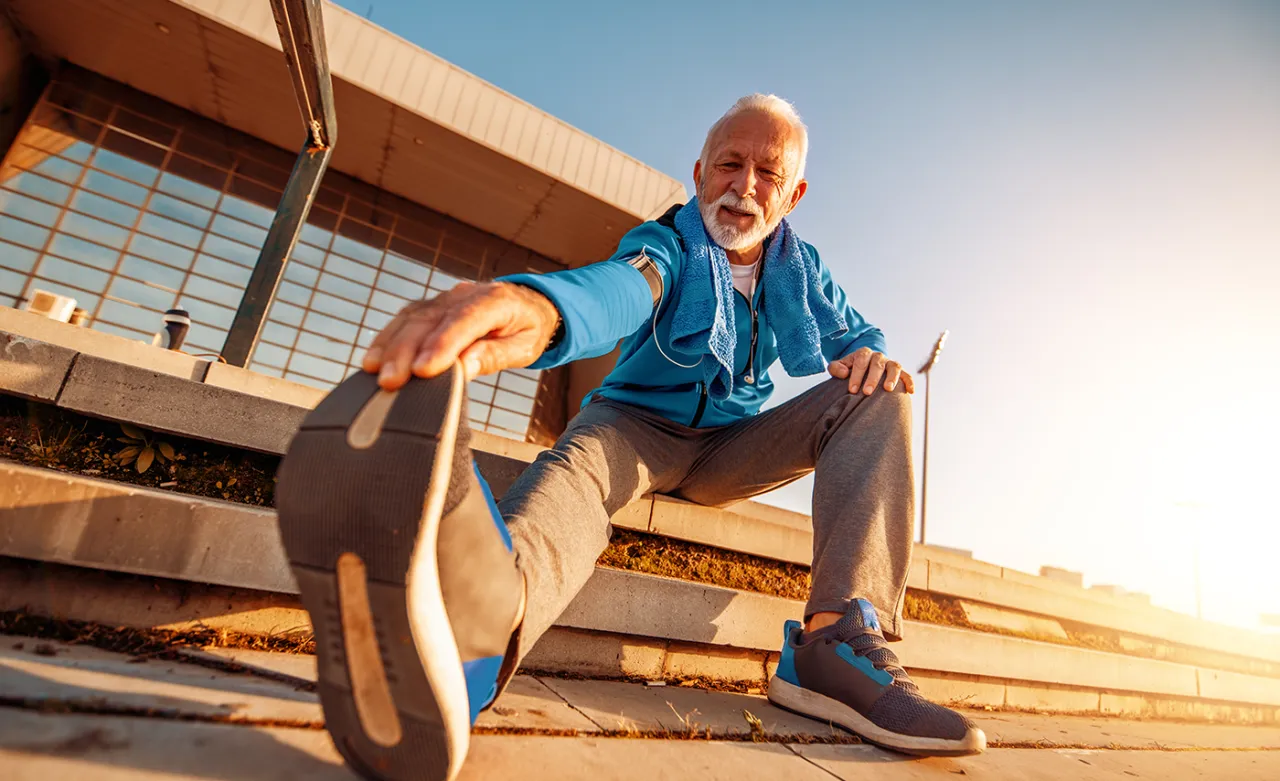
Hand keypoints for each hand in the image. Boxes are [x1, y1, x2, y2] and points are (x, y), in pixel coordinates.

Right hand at [362, 282, 559, 390]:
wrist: (528, 304)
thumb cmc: (527, 329)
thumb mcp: (524, 346)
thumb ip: (494, 354)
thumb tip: (464, 367)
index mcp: (496, 301)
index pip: (465, 320)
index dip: (442, 344)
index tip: (422, 370)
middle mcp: (465, 294)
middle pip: (430, 319)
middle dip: (406, 351)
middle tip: (390, 381)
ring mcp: (445, 298)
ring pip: (412, 317)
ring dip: (390, 345)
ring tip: (375, 372)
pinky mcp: (431, 306)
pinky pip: (405, 319)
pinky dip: (387, 338)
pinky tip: (374, 358)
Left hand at [827, 347, 914, 394]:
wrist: (864, 368)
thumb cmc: (850, 370)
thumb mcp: (840, 367)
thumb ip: (836, 367)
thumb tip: (843, 373)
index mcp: (863, 353)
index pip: (861, 360)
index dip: (857, 375)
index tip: (852, 390)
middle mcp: (878, 357)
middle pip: (877, 364)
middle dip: (872, 378)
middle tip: (867, 392)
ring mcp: (890, 363)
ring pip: (894, 367)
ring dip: (892, 377)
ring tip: (888, 389)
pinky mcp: (900, 372)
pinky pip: (907, 375)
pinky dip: (910, 381)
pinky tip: (911, 391)